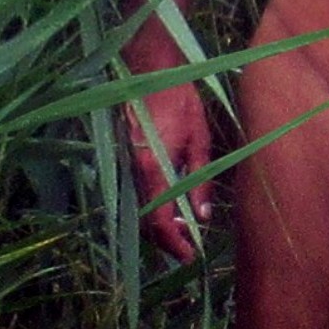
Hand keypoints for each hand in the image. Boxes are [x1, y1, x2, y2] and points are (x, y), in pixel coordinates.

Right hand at [122, 71, 215, 261]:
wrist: (149, 72)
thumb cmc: (180, 101)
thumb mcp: (200, 141)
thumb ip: (200, 182)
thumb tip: (202, 216)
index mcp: (153, 168)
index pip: (158, 220)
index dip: (174, 243)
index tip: (191, 255)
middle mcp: (134, 172)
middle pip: (144, 222)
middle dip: (166, 240)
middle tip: (190, 246)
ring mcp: (126, 166)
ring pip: (139, 210)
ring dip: (159, 225)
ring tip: (185, 228)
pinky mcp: (126, 160)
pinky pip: (137, 194)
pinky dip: (153, 208)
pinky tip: (171, 206)